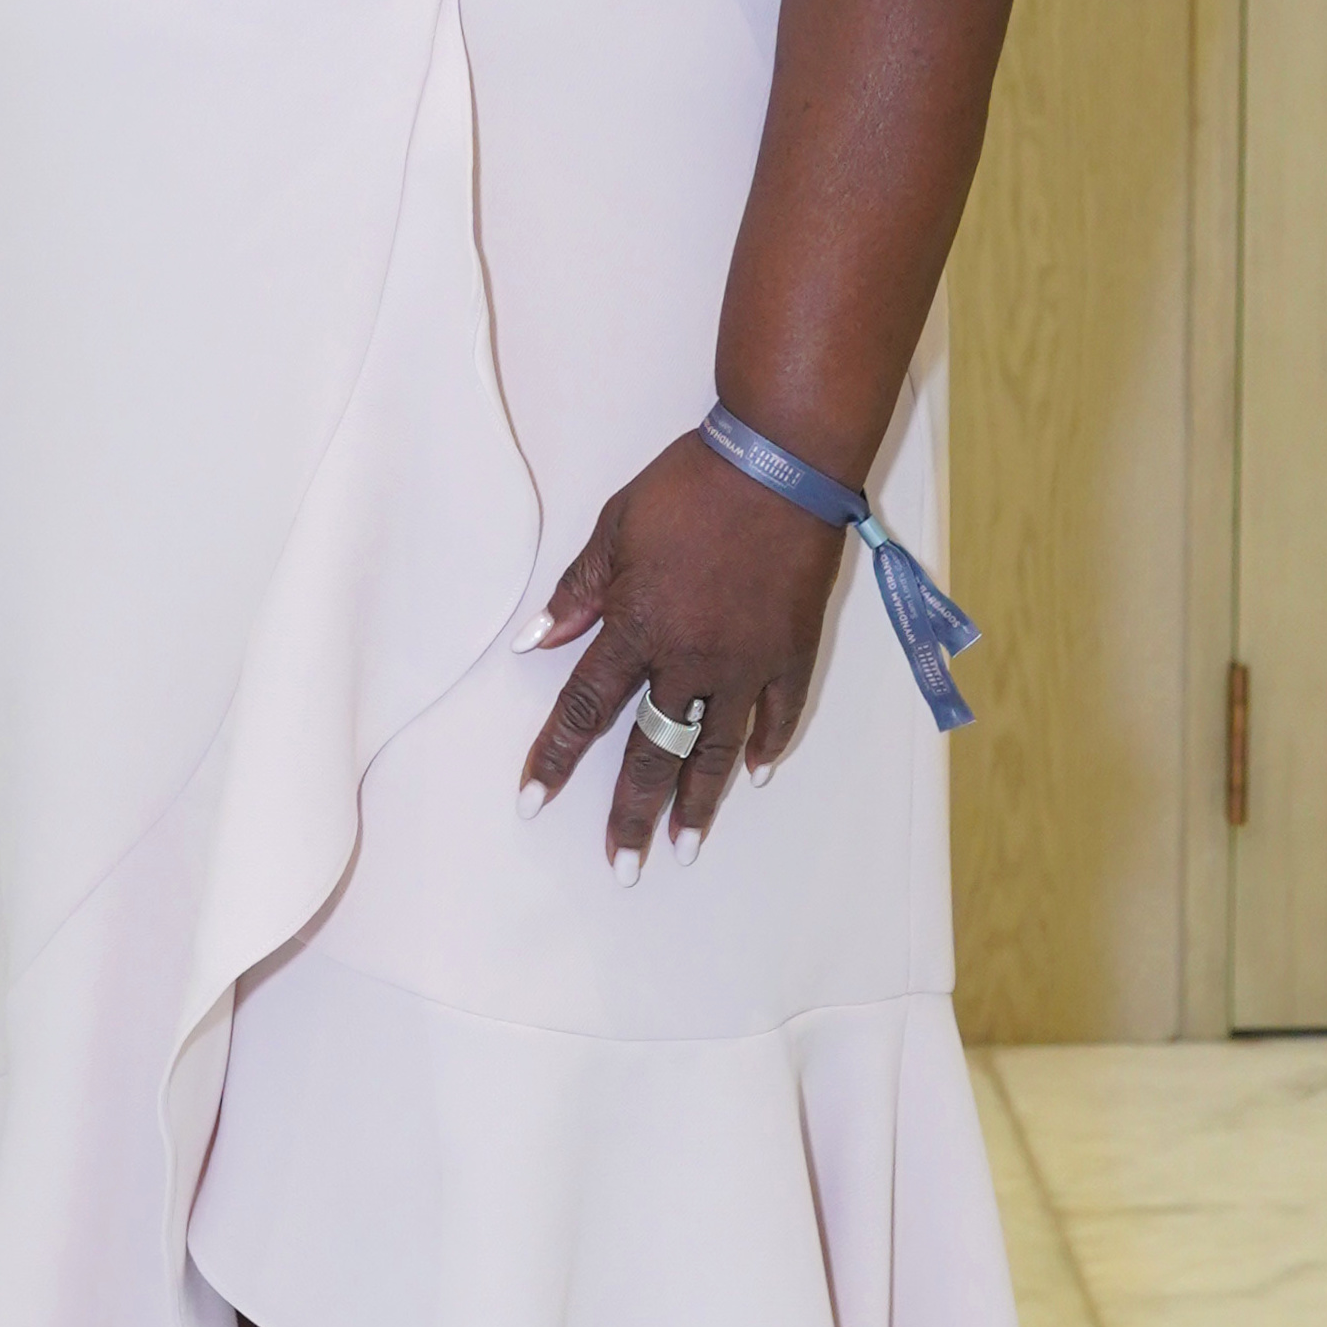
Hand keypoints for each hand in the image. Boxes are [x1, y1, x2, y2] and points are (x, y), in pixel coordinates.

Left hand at [517, 428, 839, 872]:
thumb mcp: (615, 527)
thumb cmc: (689, 485)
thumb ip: (577, 591)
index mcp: (636, 626)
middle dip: (631, 814)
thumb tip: (536, 641)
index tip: (532, 803)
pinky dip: (767, 747)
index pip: (583, 709)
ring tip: (683, 851)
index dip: (554, 759)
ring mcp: (747, 661)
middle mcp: (689, 658)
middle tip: (621, 866)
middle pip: (652, 750)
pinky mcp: (793, 651)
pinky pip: (779, 715)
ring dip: (697, 804)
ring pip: (716, 750)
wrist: (780, 461)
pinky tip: (752, 778)